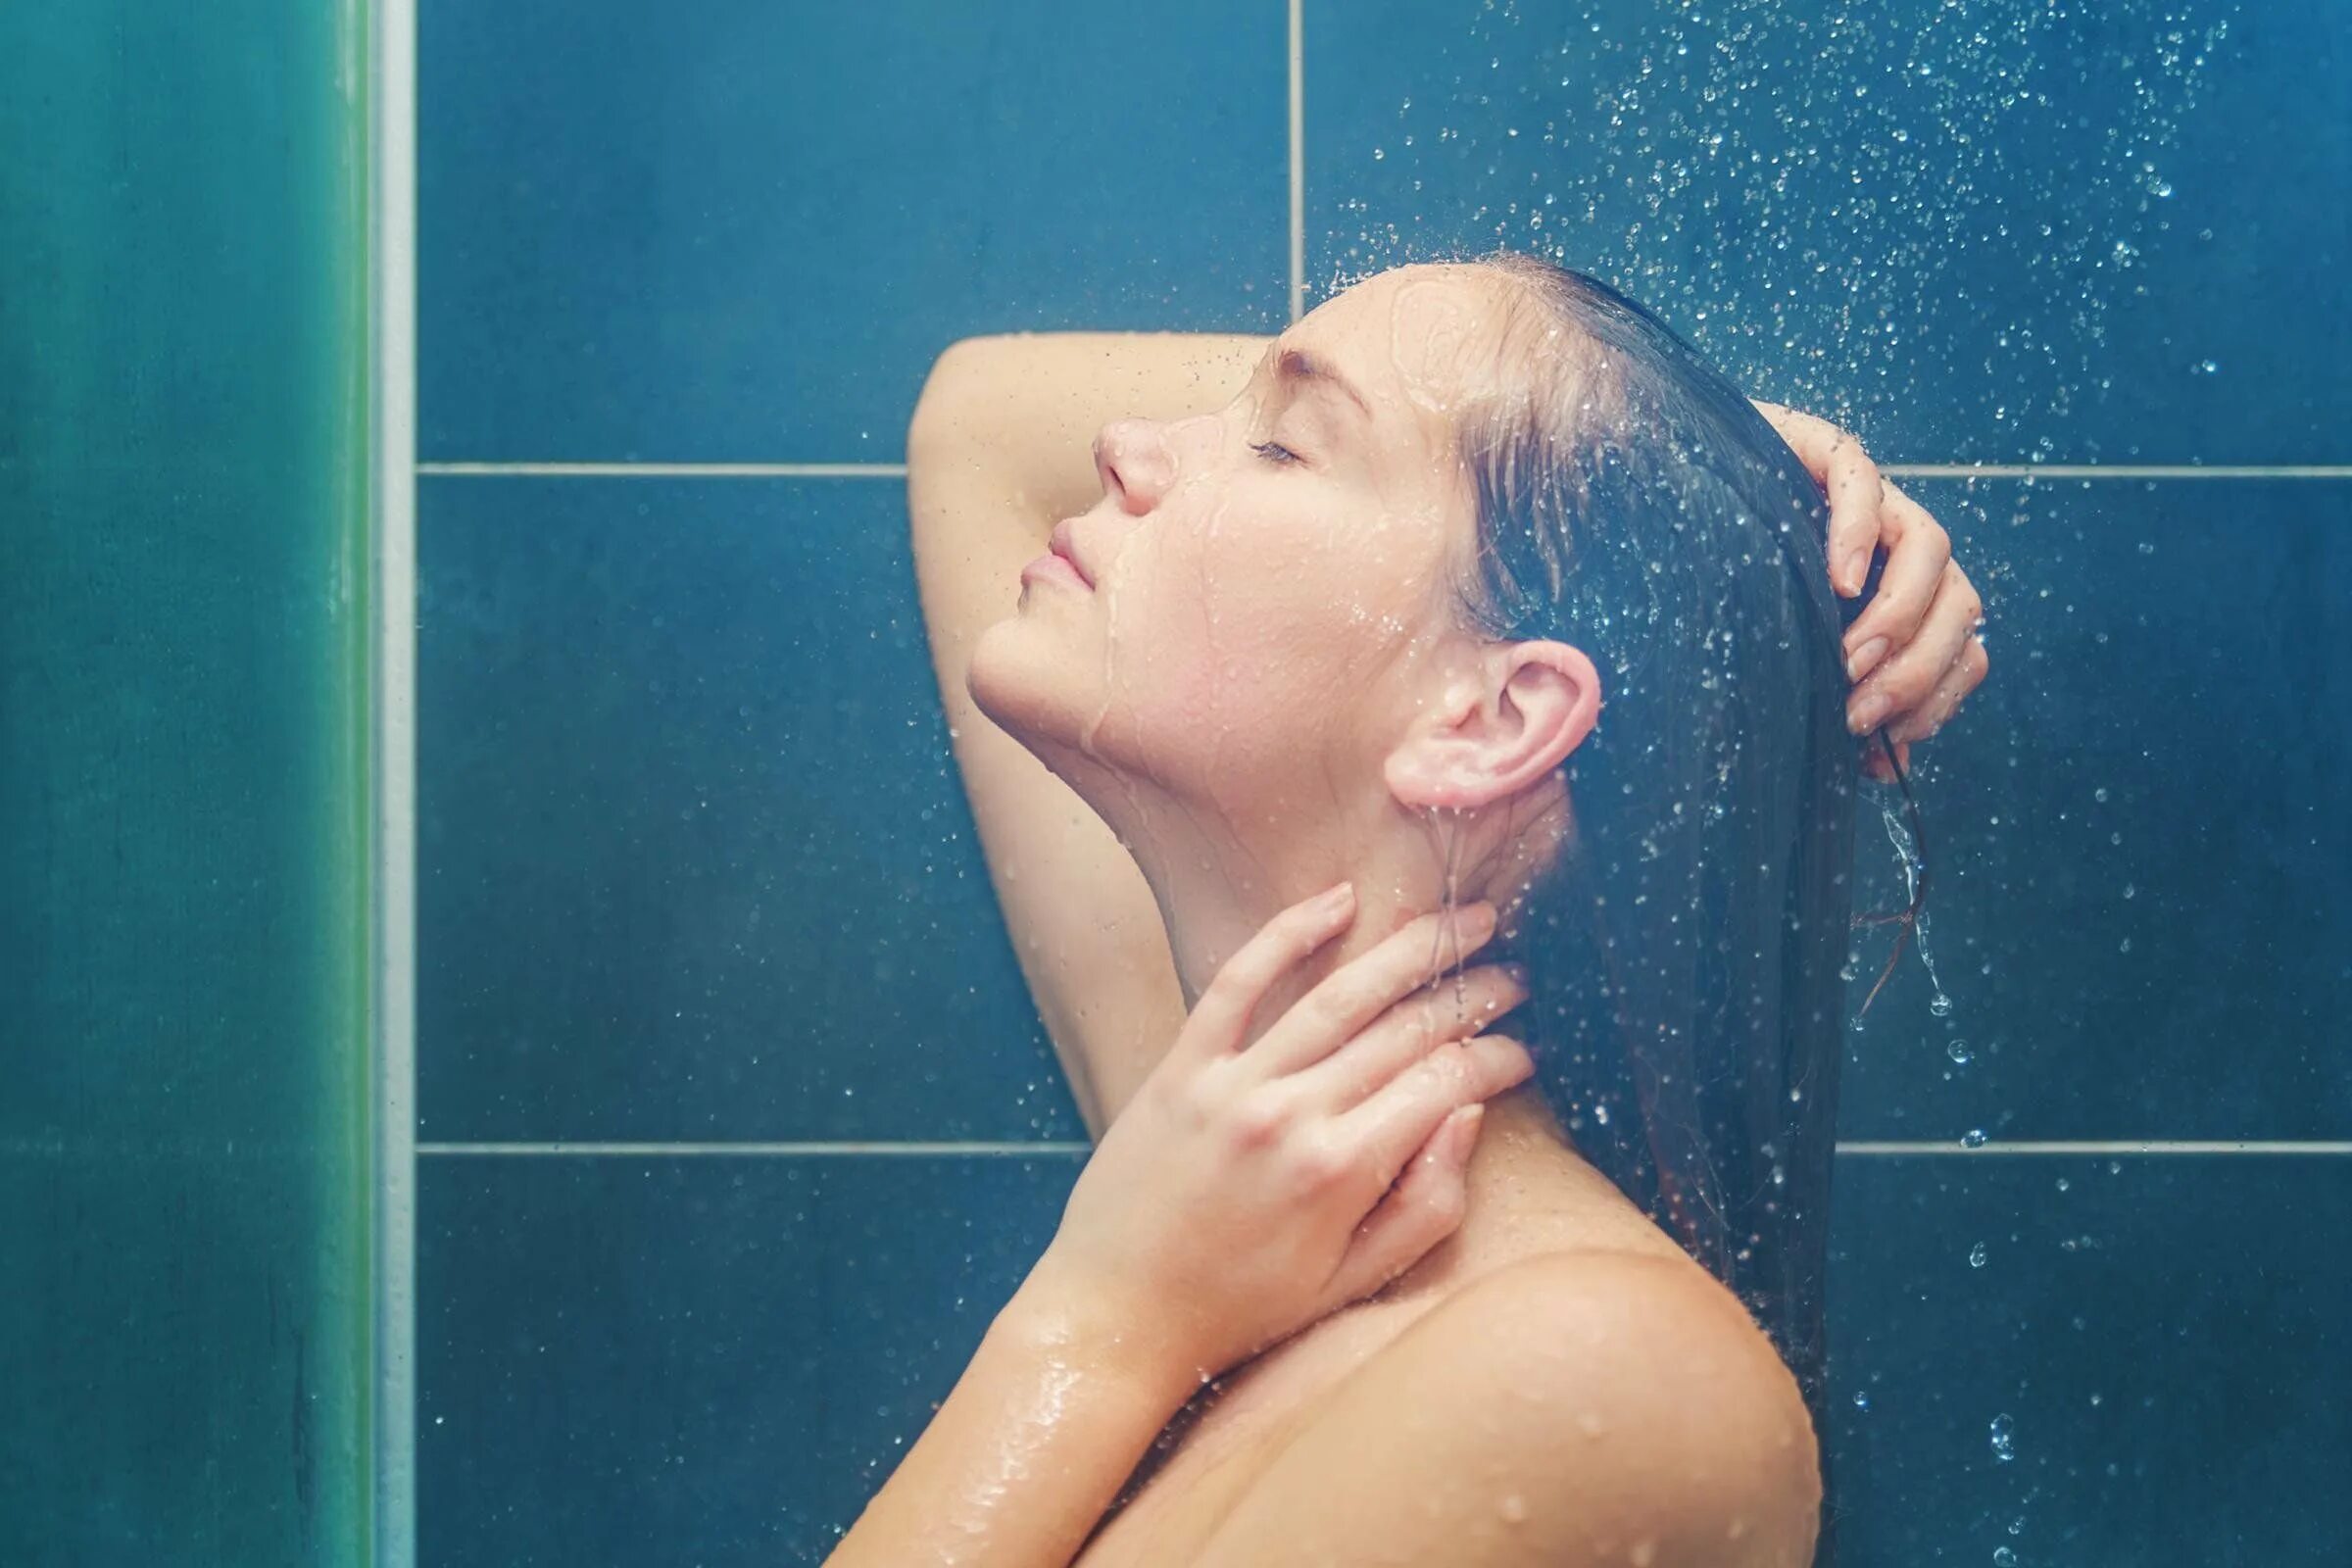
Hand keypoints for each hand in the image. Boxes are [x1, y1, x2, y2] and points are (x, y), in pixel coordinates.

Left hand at [1035, 885, 1533, 1382]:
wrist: (1118, 1313)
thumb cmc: (1243, 1308)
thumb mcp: (1352, 1282)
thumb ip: (1426, 1204)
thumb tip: (1468, 1117)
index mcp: (1340, 1173)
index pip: (1444, 1086)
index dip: (1496, 1060)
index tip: (1523, 1052)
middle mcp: (1290, 1116)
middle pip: (1404, 1031)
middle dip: (1471, 996)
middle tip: (1513, 976)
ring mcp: (1233, 1084)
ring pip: (1339, 994)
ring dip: (1410, 951)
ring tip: (1462, 923)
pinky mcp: (1182, 1066)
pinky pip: (1238, 980)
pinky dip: (1289, 932)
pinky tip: (1340, 900)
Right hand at [1752, 400, 1990, 780]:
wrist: (1667, 495)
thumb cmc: (1726, 586)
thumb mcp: (1789, 654)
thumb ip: (1837, 697)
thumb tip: (1882, 765)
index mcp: (1903, 593)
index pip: (1962, 643)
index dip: (1939, 695)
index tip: (1886, 739)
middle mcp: (1898, 545)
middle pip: (1959, 602)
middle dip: (1918, 669)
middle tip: (1862, 711)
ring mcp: (1870, 496)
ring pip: (1930, 547)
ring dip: (1900, 616)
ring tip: (1849, 659)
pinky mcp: (1824, 451)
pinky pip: (1862, 483)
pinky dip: (1858, 533)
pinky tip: (1838, 580)